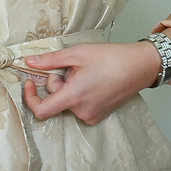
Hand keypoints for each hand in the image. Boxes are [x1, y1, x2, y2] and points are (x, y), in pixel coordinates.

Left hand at [22, 42, 161, 124]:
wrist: (140, 66)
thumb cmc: (111, 58)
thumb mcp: (77, 54)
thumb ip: (50, 60)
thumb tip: (29, 62)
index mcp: (74, 97)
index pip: (41, 111)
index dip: (30, 98)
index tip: (30, 83)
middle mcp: (82, 111)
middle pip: (55, 101)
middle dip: (57, 82)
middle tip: (71, 66)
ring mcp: (92, 116)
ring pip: (67, 102)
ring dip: (69, 87)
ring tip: (86, 72)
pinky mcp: (99, 116)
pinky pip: (79, 105)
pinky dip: (78, 93)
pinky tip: (92, 80)